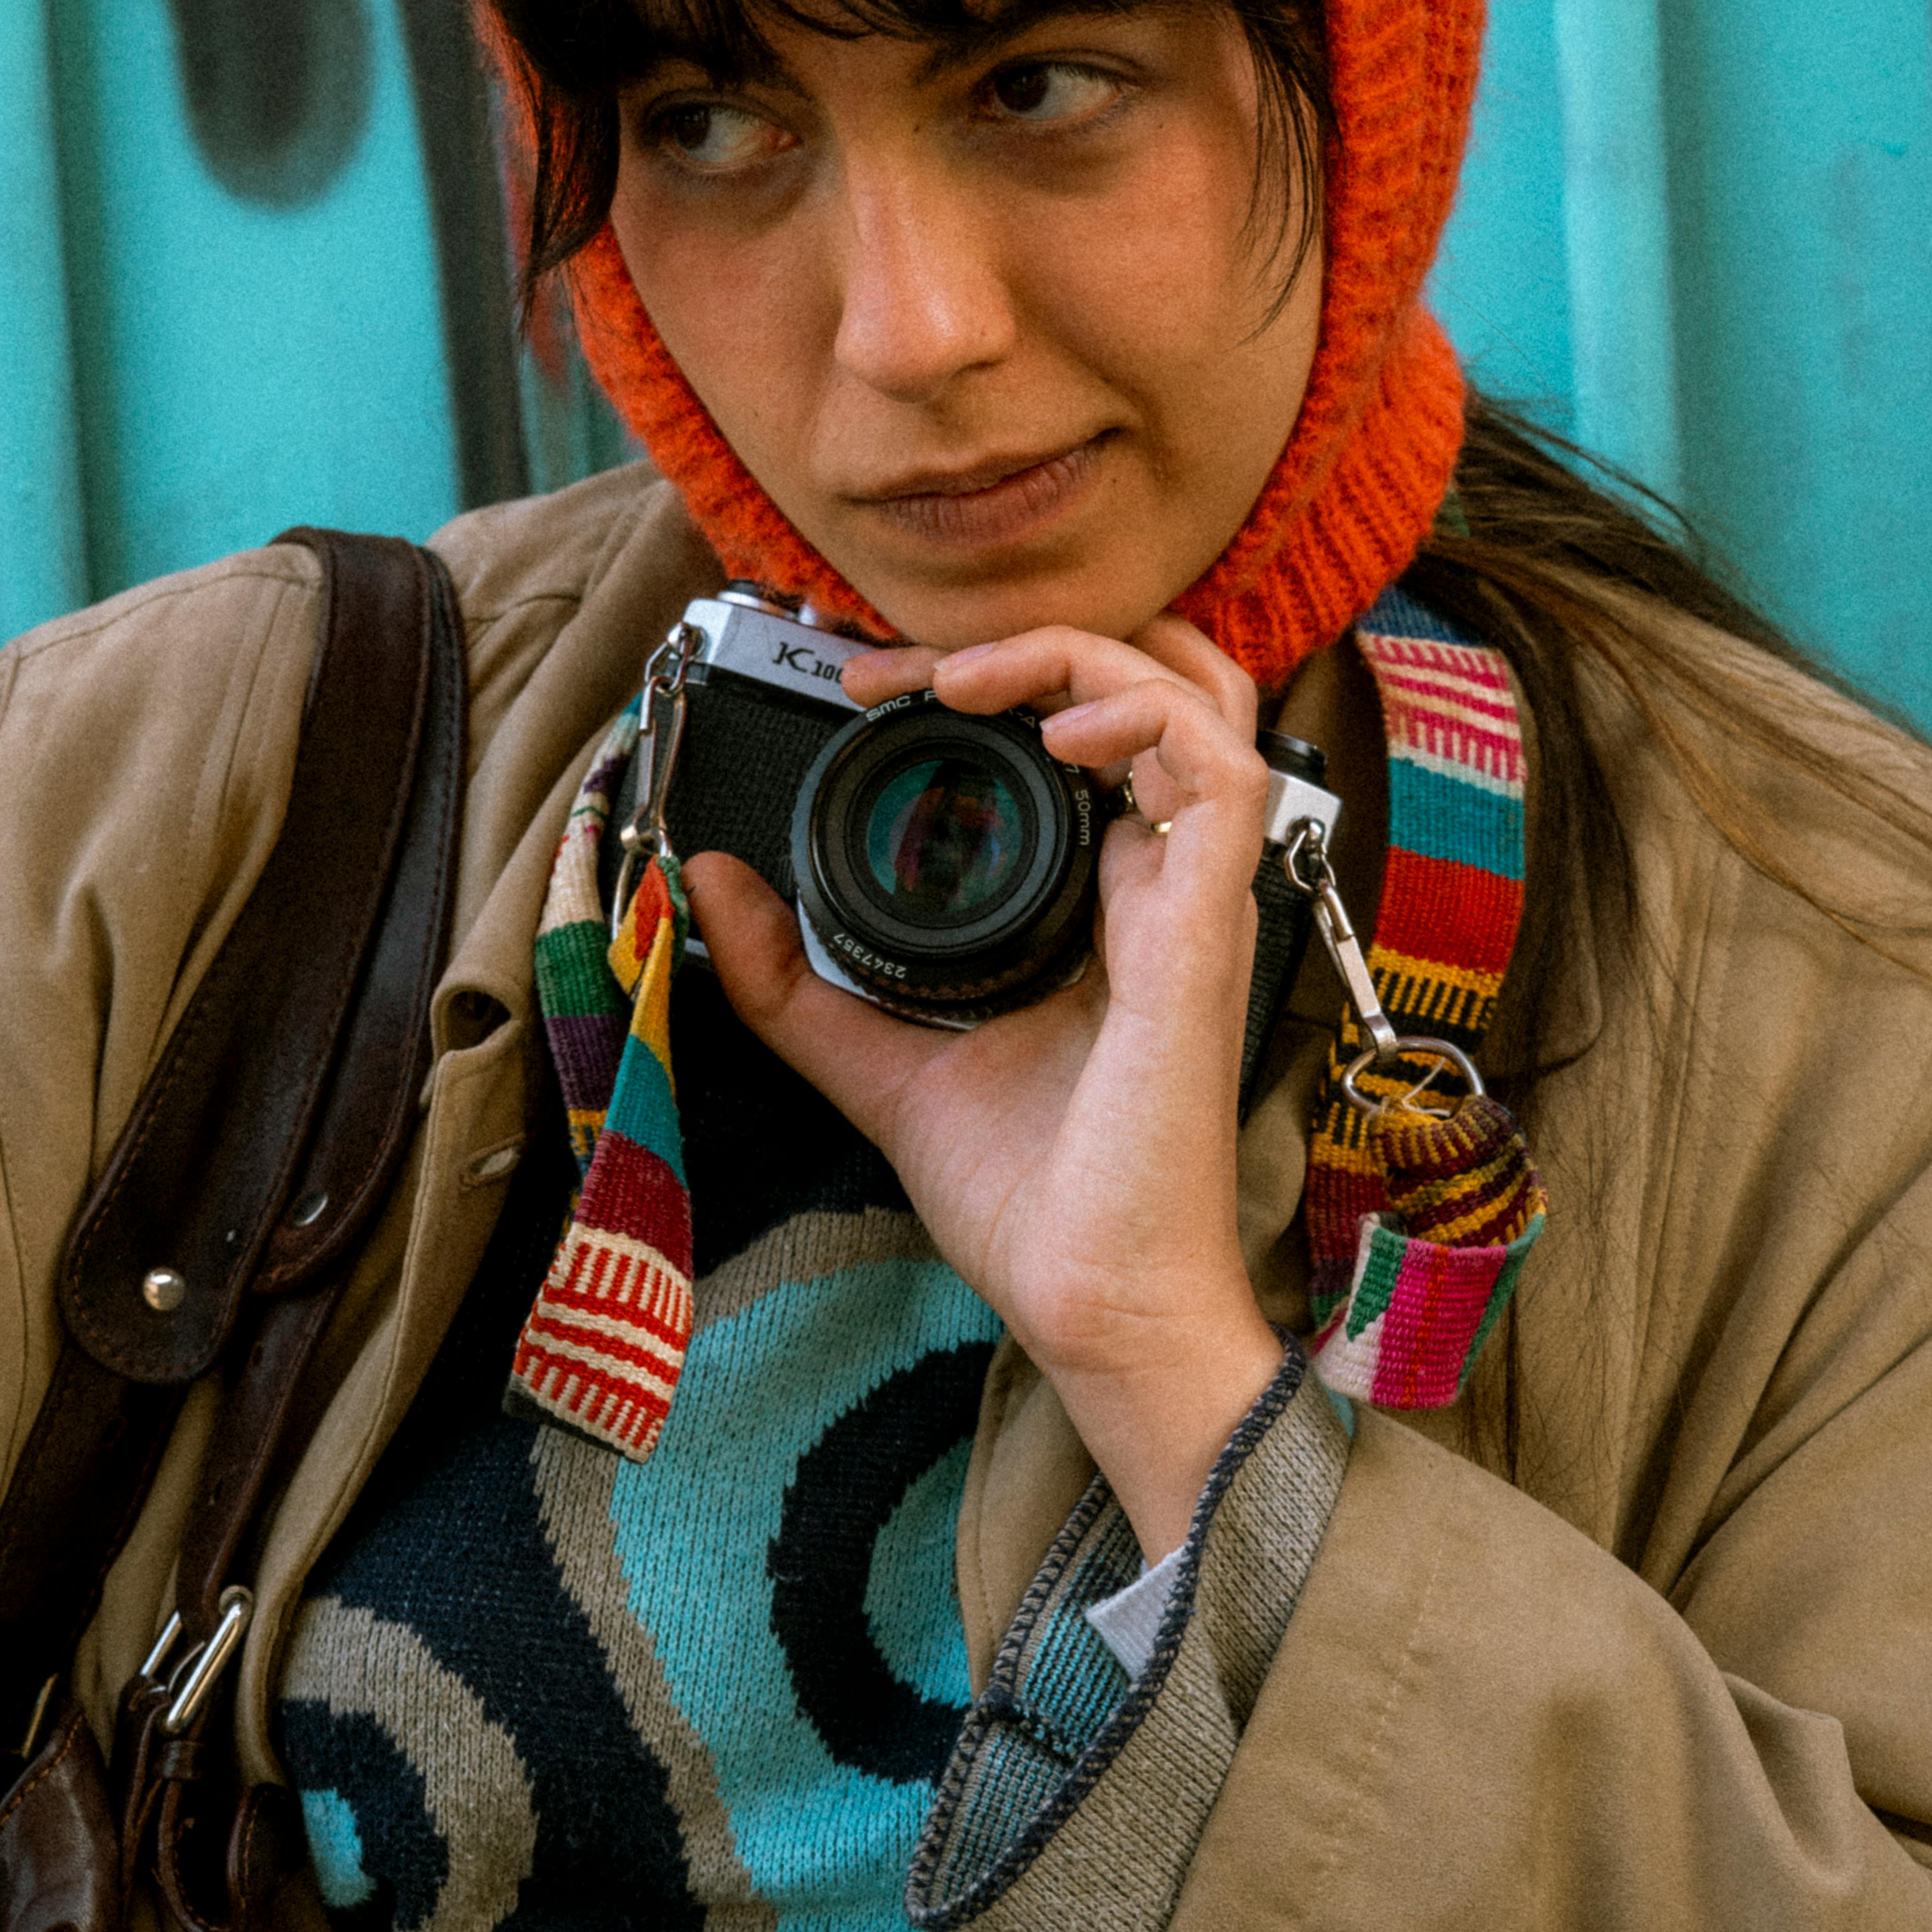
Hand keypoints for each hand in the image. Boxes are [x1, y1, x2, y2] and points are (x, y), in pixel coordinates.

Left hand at [684, 614, 1286, 1560]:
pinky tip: (1062, 733)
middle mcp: (1158, 876)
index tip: (871, 689)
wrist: (1091, 1296)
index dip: (993, 671)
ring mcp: (1191, 894)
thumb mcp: (876, 1059)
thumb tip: (712, 881)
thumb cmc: (1026, 1193)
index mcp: (1101, 892)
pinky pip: (1219, 771)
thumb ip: (791, 979)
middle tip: (914, 667)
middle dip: (1035, 635)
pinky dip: (1145, 719)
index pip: (1087, 723)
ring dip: (1083, 654)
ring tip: (972, 678)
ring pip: (1197, 693)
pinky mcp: (1207, 925)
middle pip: (1158, 676)